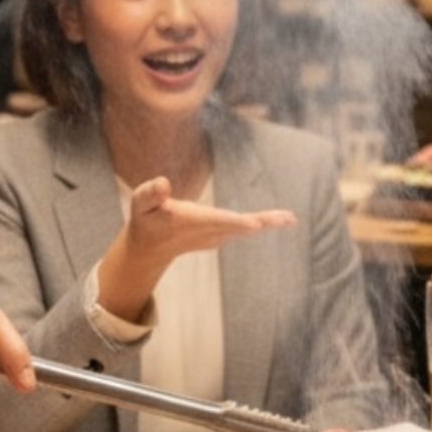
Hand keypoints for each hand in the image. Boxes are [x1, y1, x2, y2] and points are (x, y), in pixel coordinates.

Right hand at [124, 176, 295, 262]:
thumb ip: (150, 193)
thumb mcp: (140, 205)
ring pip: (246, 228)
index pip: (218, 221)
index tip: (256, 223)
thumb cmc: (145, 221)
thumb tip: (162, 183)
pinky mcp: (219, 234)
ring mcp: (216, 236)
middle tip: (290, 219)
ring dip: (268, 222)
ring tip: (290, 218)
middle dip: (264, 222)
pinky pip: (244, 227)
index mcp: (193, 223)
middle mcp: (209, 232)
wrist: (150, 248)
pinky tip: (277, 219)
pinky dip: (260, 222)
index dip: (236, 222)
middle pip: (241, 226)